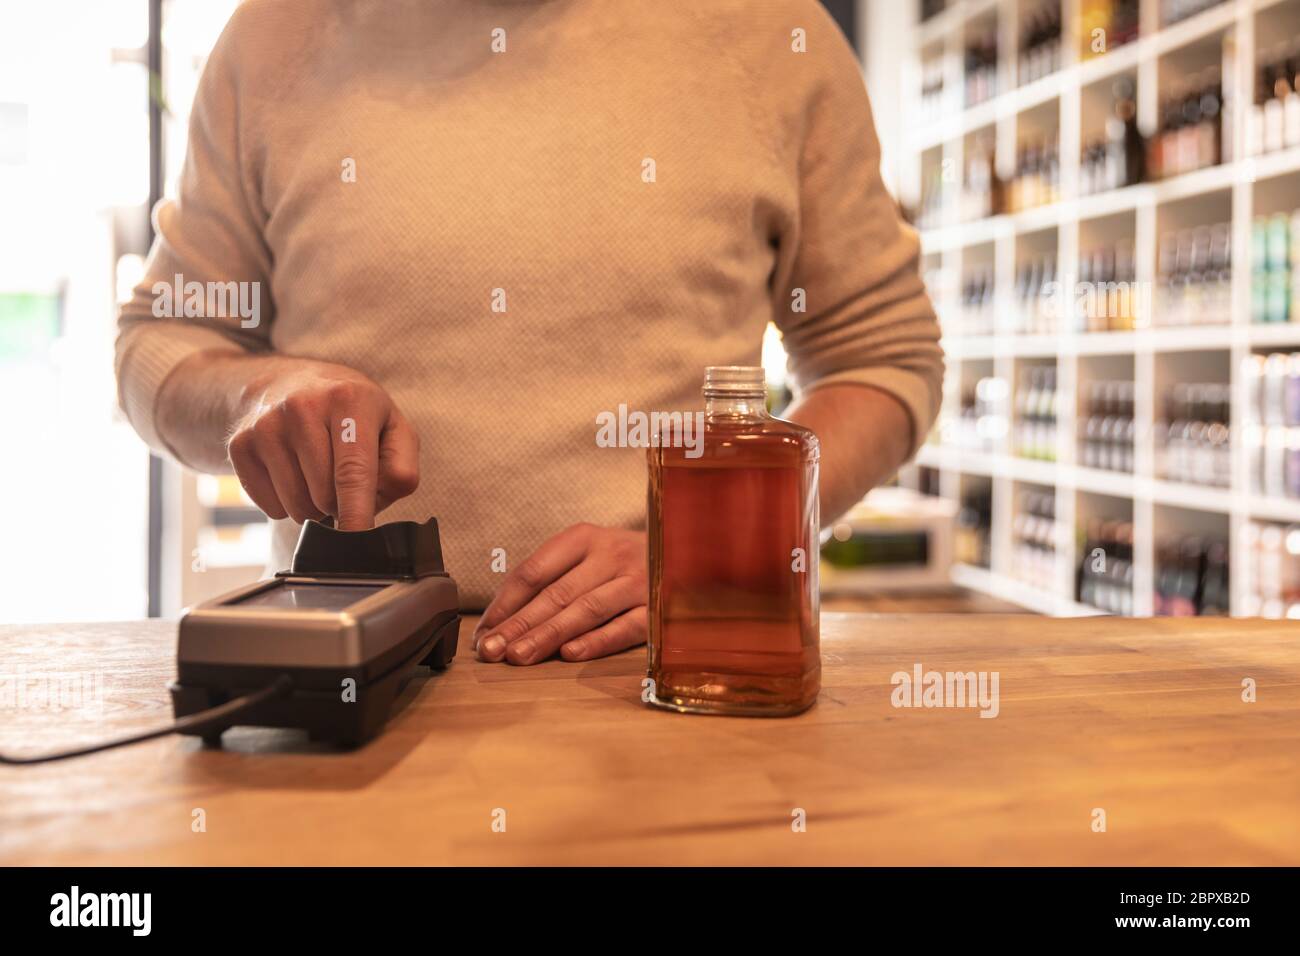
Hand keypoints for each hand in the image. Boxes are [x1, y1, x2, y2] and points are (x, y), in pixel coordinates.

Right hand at [226, 360, 418, 529]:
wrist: (288, 383)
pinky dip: (287, 505)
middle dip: (341, 506)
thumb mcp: (392, 426)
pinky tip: (292, 474)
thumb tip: (374, 502)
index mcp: (348, 399)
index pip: (353, 470)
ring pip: (297, 506)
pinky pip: (271, 507)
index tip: (358, 540)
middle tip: (344, 484)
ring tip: (318, 476)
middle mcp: (302, 407)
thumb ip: (401, 466)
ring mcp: (266, 425)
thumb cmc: (353, 415)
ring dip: (314, 508)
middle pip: (324, 495)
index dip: (357, 512)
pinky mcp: (240, 445)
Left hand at [475, 524, 647, 664]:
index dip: (505, 603)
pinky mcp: (659, 607)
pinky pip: (625, 627)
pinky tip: (570, 654)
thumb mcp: (587, 555)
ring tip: (518, 656)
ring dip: (549, 634)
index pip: (535, 570)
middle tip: (491, 650)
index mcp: (584, 538)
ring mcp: (637, 581)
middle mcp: (611, 555)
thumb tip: (499, 622)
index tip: (483, 630)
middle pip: (557, 593)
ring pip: (587, 610)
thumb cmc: (621, 562)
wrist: (686, 552)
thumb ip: (550, 580)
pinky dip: (597, 640)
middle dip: (519, 624)